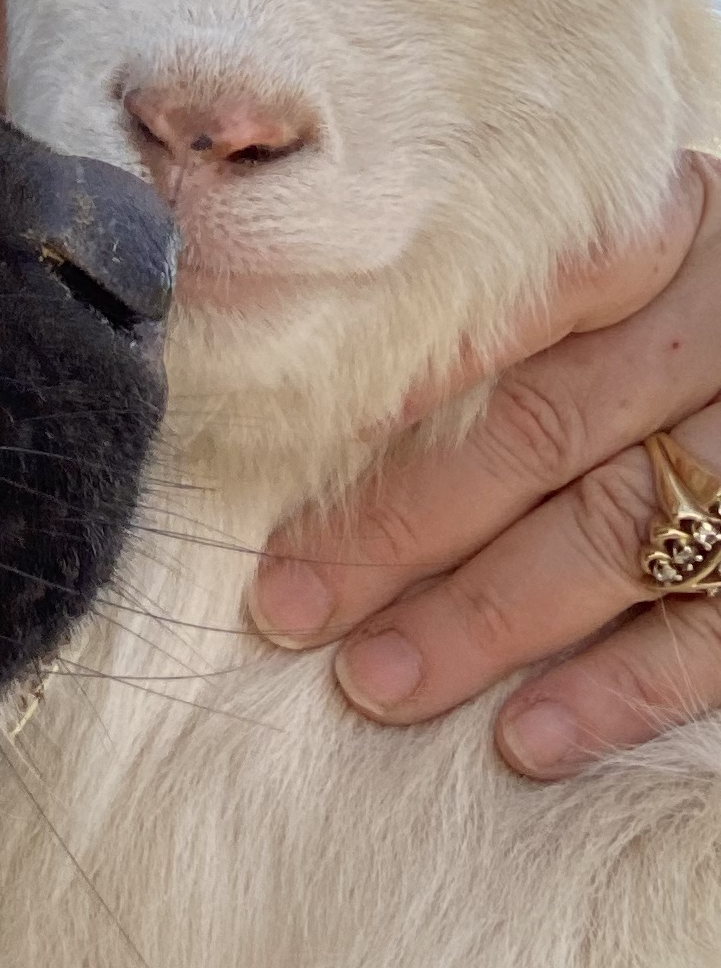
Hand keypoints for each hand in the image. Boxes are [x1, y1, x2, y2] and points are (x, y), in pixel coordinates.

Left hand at [249, 154, 720, 778]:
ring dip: (483, 620)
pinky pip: (713, 636)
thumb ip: (501, 281)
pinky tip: (523, 740)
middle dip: (403, 522)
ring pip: (615, 534)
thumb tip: (306, 353)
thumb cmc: (671, 301)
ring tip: (374, 682)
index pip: (523, 289)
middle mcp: (719, 330)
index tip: (297, 430)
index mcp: (665, 227)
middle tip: (290, 598)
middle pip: (542, 427)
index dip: (411, 362)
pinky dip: (617, 692)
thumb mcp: (622, 246)